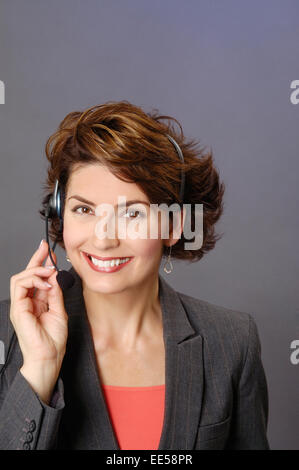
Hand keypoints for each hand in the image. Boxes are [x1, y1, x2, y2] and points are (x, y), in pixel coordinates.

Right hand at [10, 240, 67, 402]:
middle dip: (36, 259)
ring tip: (49, 271)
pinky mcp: (17, 308)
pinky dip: (33, 280)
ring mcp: (20, 305)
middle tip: (46, 250)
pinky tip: (45, 282)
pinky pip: (20, 285)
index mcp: (37, 302)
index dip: (41, 263)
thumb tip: (56, 275)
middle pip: (26, 274)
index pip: (36, 278)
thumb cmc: (53, 341)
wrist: (49, 357)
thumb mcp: (59, 310)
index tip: (49, 251)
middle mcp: (26, 302)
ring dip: (36, 270)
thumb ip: (56, 293)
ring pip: (20, 277)